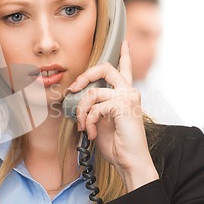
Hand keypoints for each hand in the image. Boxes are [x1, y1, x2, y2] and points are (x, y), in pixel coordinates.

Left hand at [67, 41, 158, 191]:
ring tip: (82, 126)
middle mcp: (129, 92)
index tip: (123, 41)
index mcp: (126, 94)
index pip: (125, 68)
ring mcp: (128, 97)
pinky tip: (90, 132)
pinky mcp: (124, 106)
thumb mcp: (100, 122)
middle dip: (84, 76)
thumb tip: (77, 99)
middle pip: (105, 68)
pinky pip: (95, 106)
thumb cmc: (117, 145)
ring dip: (81, 111)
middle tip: (73, 89)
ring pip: (93, 92)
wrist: (130, 162)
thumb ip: (94, 107)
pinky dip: (87, 120)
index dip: (124, 54)